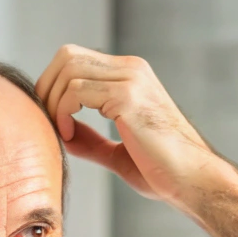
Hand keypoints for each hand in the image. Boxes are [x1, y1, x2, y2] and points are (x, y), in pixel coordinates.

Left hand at [34, 45, 232, 207]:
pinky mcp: (128, 96)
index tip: (53, 120)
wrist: (192, 181)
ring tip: (60, 131)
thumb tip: (63, 134)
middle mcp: (132, 69)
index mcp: (131, 75)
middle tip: (45, 122)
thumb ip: (91, 140)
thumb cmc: (163, 171)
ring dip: (52, 101)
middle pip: (67, 55)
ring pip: (68, 69)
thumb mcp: (118, 152)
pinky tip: (68, 134)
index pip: (76, 59)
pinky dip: (62, 112)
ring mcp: (131, 79)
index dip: (54, 86)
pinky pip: (76, 91)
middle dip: (46, 88)